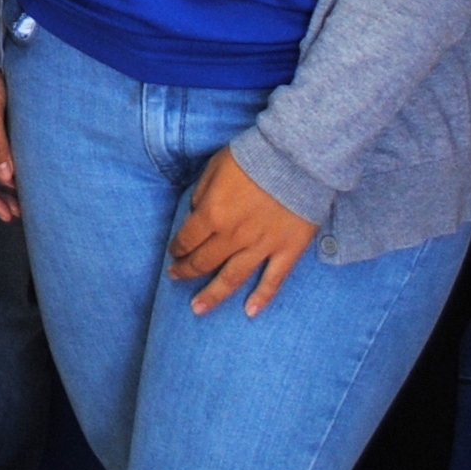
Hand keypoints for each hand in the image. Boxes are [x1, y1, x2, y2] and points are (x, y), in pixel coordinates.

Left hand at [167, 147, 317, 315]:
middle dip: (186, 271)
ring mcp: (261, 246)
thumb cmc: (253, 156)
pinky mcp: (287, 250)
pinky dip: (262, 297)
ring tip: (197, 309)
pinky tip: (250, 312)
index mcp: (212, 214)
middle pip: (204, 261)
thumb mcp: (216, 166)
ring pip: (232, 278)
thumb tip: (195, 213)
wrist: (297, 157)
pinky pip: (273, 279)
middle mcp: (233, 236)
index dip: (177, 249)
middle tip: (176, 277)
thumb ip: (202, 192)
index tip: (173, 254)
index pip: (187, 239)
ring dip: (212, 295)